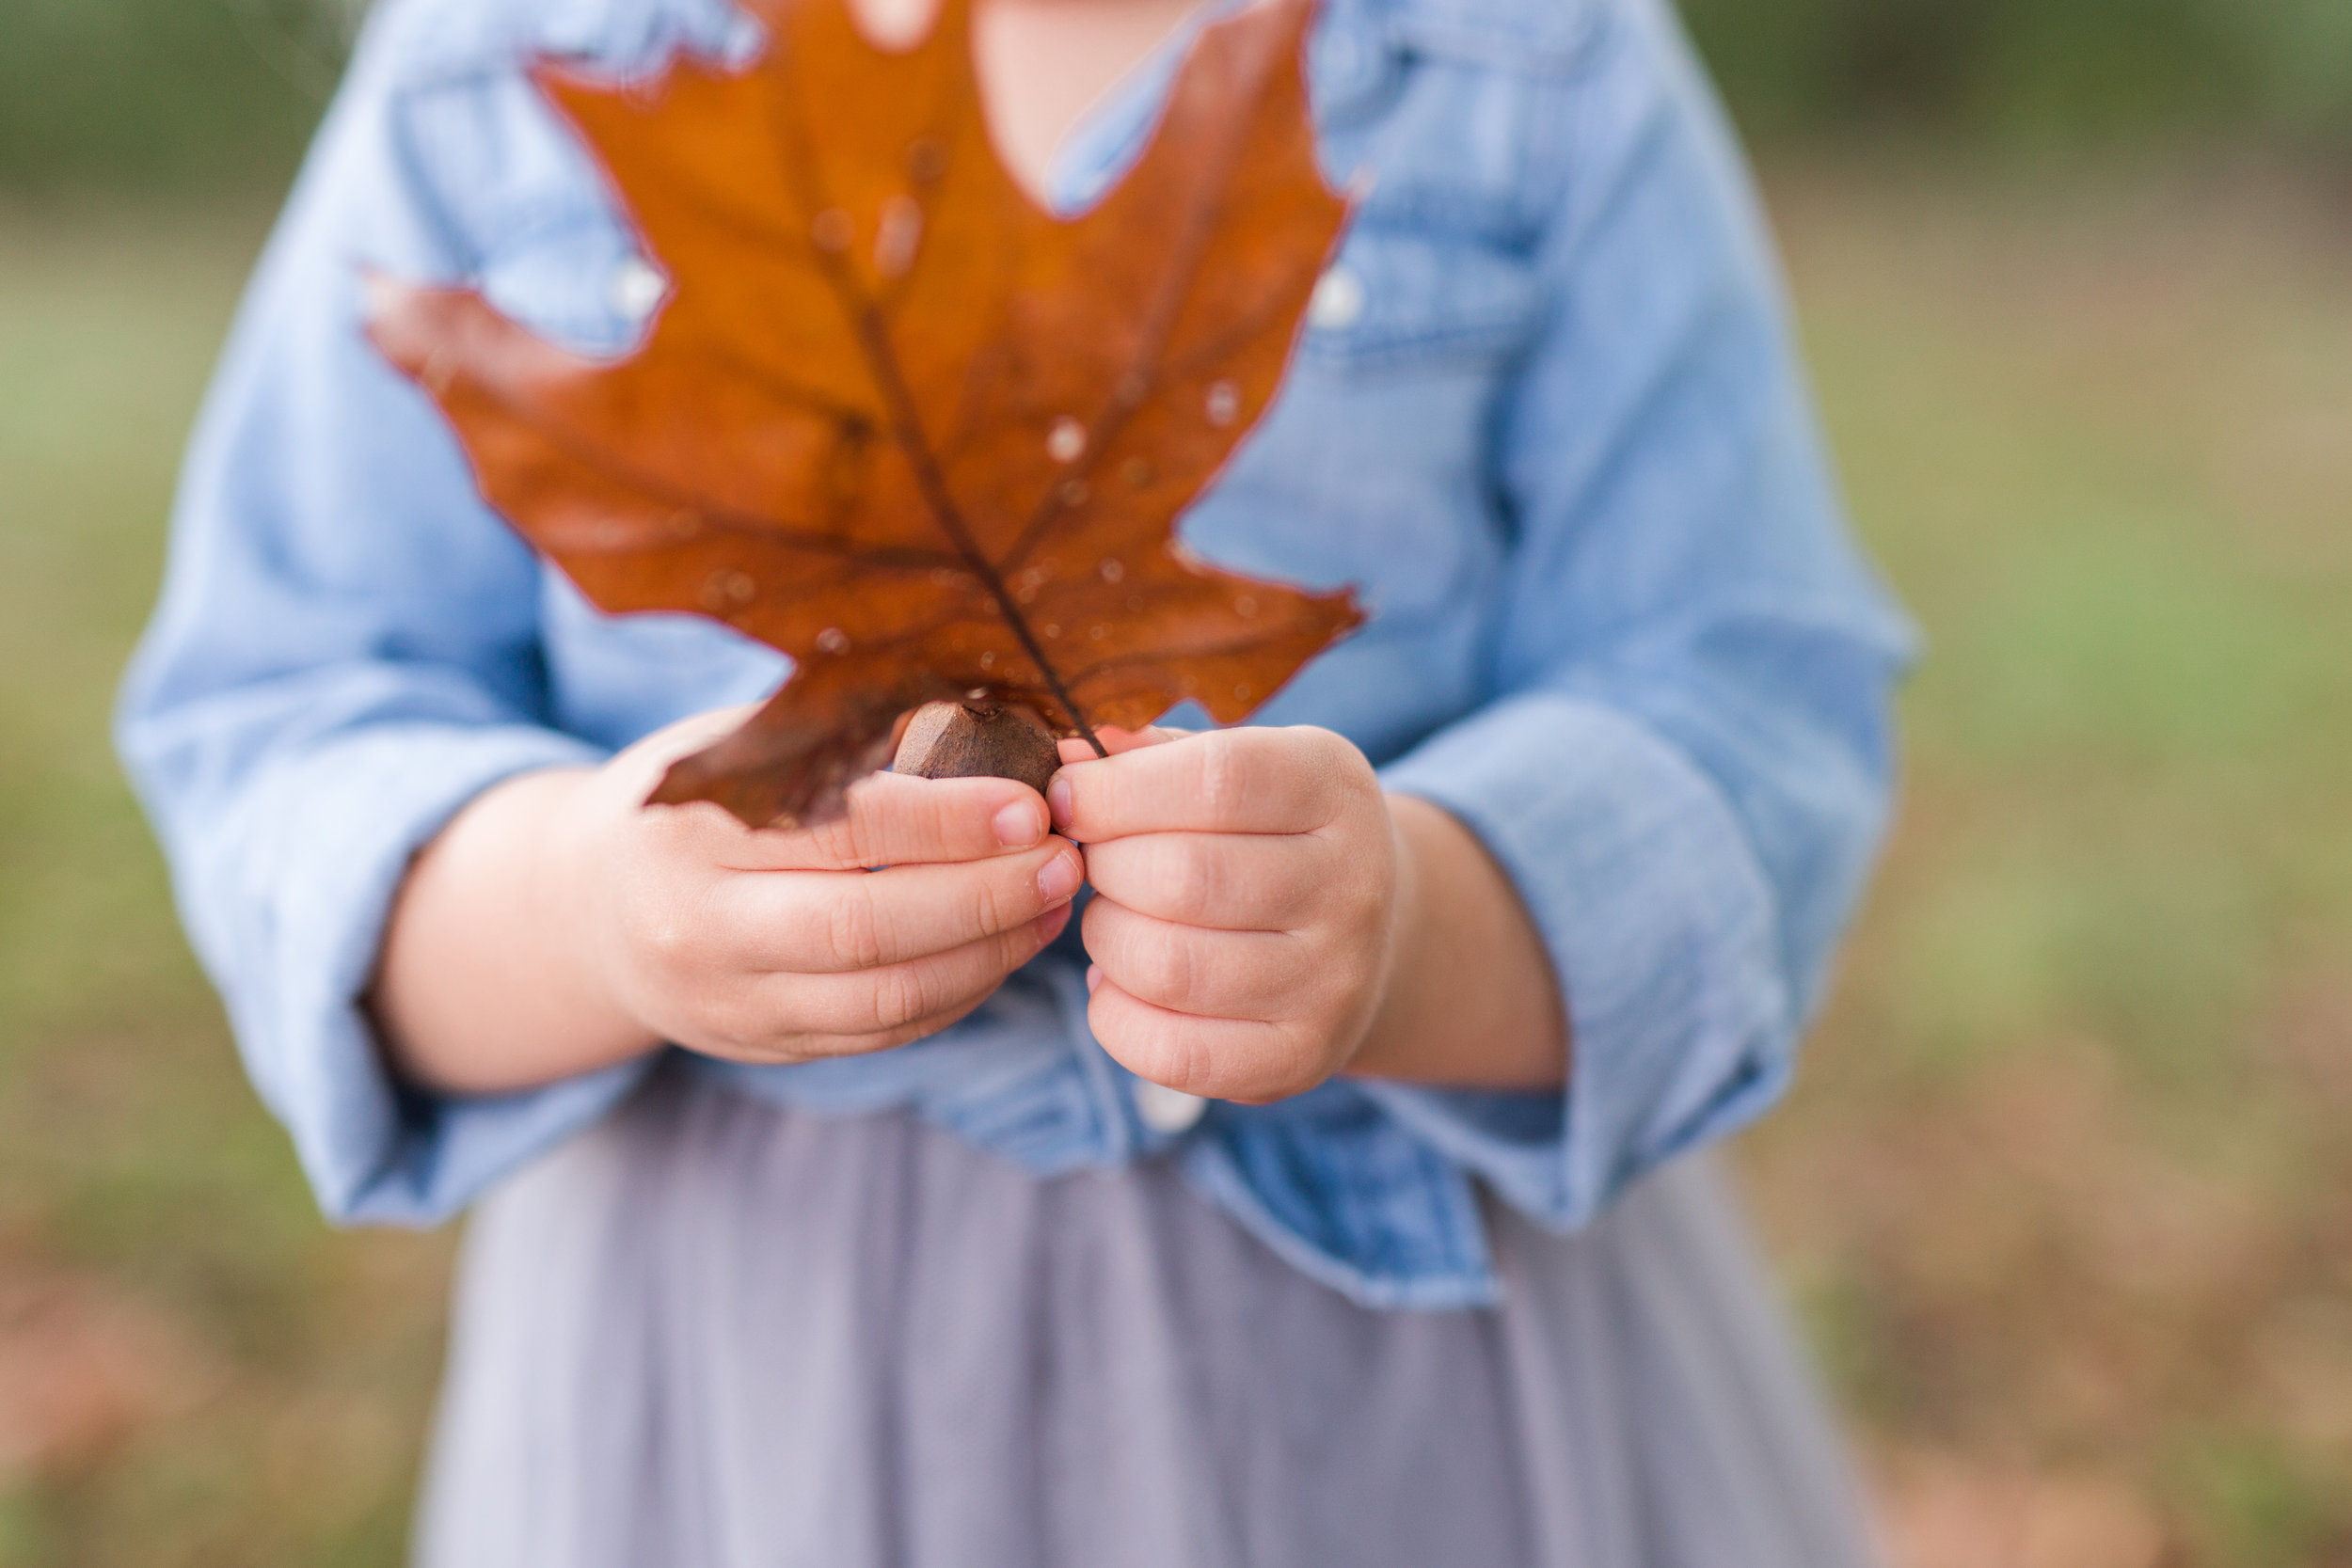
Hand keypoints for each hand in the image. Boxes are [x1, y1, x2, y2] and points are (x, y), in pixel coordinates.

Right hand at [556, 709, 1085, 1063]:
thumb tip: (996, 721)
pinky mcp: (768, 1048)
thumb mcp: (743, 745)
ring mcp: (733, 1003)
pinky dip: (961, 992)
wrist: (590, 910)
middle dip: (982, 899)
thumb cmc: (697, 798)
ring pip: (885, 999)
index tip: (1030, 804)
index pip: (837, 831)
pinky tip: (1009, 946)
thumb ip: (847, 738)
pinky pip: (885, 1034)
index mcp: (690, 831)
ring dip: (990, 954)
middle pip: (865, 932)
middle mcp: (701, 929)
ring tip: (1054, 903)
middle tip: (1064, 860)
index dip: (944, 822)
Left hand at [1050, 724, 1404, 1102]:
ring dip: (1106, 939)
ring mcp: (1333, 980)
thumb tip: (1071, 759)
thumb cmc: (1270, 834)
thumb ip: (1152, 757)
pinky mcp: (1303, 1056)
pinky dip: (1115, 1015)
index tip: (1067, 797)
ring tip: (1114, 920)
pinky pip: (1172, 1053)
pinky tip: (1121, 983)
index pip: (1215, 780)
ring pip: (1167, 966)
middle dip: (1104, 868)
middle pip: (1182, 878)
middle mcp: (1351, 884)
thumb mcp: (1240, 768)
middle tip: (1097, 864)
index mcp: (1331, 787)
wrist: (1367, 932)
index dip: (1115, 790)